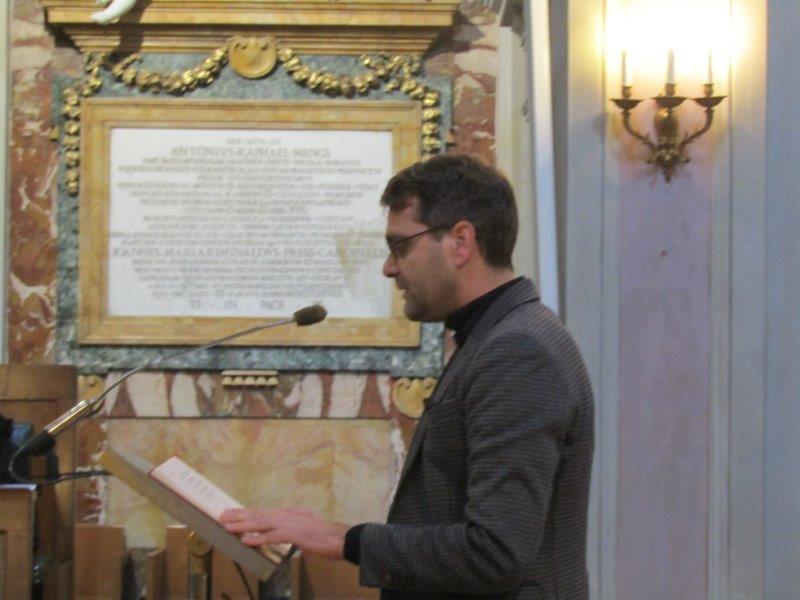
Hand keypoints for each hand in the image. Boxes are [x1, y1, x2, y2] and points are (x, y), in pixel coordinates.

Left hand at [219, 507, 348, 560]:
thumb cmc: (327, 537)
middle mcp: (289, 515)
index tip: (234, 513)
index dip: (248, 513)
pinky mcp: (295, 534)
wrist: (342, 539)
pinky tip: (246, 540)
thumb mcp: (309, 528)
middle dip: (240, 515)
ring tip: (228, 526)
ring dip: (244, 525)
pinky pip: (273, 536)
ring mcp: (292, 523)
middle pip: (260, 514)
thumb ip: (295, 529)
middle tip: (222, 516)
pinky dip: (258, 538)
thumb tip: (285, 533)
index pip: (265, 512)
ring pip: (263, 523)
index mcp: (292, 513)